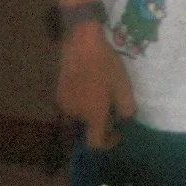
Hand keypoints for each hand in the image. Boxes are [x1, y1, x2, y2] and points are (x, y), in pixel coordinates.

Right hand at [56, 22, 136, 148]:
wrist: (81, 43)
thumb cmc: (105, 65)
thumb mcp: (123, 86)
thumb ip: (126, 109)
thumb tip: (124, 121)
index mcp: (93, 115)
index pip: (95, 143)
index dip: (107, 143)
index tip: (116, 133)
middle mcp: (76, 115)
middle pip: (87, 130)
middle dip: (99, 124)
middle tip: (110, 109)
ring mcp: (64, 104)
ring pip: (78, 118)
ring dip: (88, 114)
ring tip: (99, 96)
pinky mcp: (58, 93)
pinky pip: (71, 107)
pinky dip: (80, 104)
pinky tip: (88, 87)